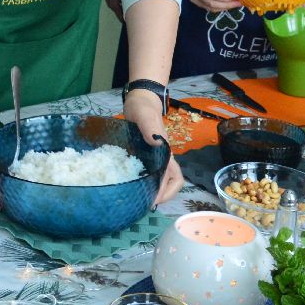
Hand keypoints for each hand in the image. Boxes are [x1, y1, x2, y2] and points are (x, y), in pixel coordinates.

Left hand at [121, 87, 183, 204]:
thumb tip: (156, 142)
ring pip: (158, 179)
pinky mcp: (143, 155)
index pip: (174, 177)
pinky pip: (147, 172)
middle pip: (169, 182)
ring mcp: (153, 157)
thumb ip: (150, 127)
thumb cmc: (144, 108)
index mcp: (166, 152)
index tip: (154, 201)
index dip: (167, 191)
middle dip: (160, 196)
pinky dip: (142, 181)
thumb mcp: (145, 115)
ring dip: (152, 190)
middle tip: (144, 204)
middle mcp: (162, 157)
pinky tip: (130, 184)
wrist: (139, 100)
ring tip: (138, 199)